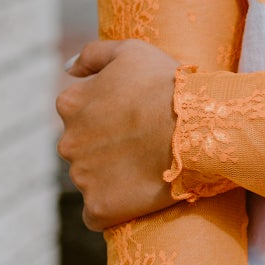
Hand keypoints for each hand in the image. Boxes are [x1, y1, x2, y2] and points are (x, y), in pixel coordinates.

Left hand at [56, 39, 177, 229]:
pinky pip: (97, 214)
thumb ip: (93, 54)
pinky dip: (112, 209)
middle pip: (82, 149)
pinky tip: (136, 198)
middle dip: (106, 149)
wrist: (197, 127)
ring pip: (91, 181)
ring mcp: (82, 178)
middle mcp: (68, 141)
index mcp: (70, 104)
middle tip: (144, 147)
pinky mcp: (99, 207)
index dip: (109, 118)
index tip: (134, 121)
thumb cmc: (168, 84)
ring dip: (111, 178)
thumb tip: (67, 68)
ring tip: (147, 171)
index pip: (78, 115)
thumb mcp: (131, 51)